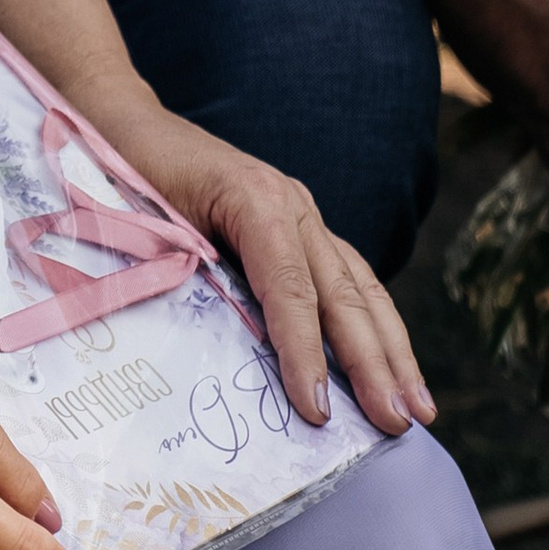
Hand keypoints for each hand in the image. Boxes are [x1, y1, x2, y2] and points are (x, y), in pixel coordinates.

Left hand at [114, 115, 432, 437]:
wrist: (128, 125)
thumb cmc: (127, 177)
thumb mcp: (149, 226)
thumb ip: (190, 279)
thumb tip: (222, 360)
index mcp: (254, 201)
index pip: (291, 289)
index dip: (305, 353)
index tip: (318, 411)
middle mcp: (292, 204)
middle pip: (342, 293)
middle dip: (375, 365)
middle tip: (398, 424)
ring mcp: (302, 211)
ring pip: (361, 285)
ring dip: (394, 350)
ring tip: (421, 407)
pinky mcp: (301, 224)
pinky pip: (349, 275)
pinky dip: (375, 322)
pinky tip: (395, 362)